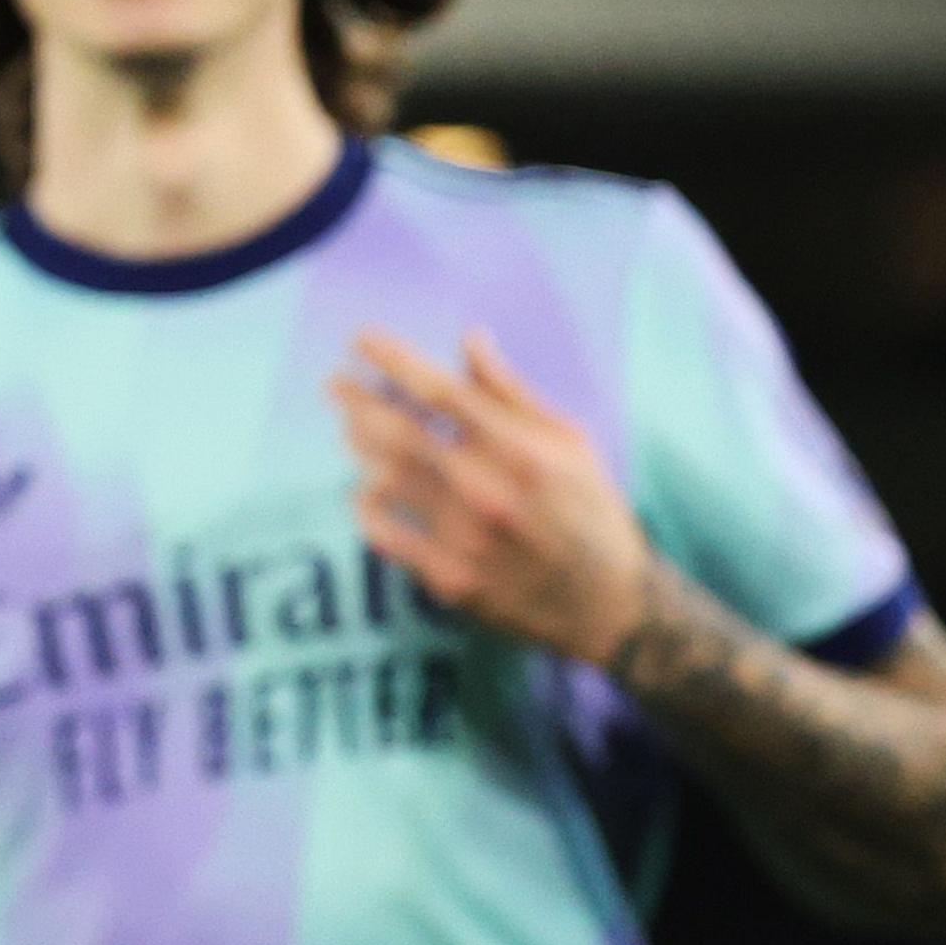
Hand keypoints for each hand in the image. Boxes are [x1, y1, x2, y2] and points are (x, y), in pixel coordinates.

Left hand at [331, 326, 652, 666]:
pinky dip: (368, 508)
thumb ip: (512, 393)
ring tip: (348, 426)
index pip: (441, 393)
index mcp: (523, 453)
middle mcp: (490, 494)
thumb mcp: (570, 443)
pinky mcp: (453, 581)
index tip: (361, 340)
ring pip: (388, 480)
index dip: (394, 362)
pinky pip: (388, 537)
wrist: (612, 606)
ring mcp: (467, 541)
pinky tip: (363, 491)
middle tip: (333, 383)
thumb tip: (469, 338)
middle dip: (359, 401)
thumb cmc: (592, 511)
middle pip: (402, 434)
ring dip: (361, 446)